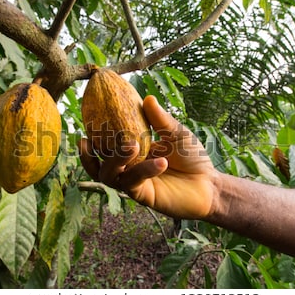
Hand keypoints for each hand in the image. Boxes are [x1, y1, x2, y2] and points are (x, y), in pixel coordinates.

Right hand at [78, 96, 218, 219]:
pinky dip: (144, 170)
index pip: (105, 146)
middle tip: (95, 137)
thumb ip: (161, 120)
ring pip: (110, 175)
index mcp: (132, 153)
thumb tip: (147, 98)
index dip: (92, 138)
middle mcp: (128, 168)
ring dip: (116, 159)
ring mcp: (134, 183)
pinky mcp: (143, 196)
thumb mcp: (177, 134)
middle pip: (98, 164)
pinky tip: (161, 162)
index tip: (85, 124)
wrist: (209, 184)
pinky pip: (134, 182)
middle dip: (93, 152)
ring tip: (131, 145)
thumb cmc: (192, 158)